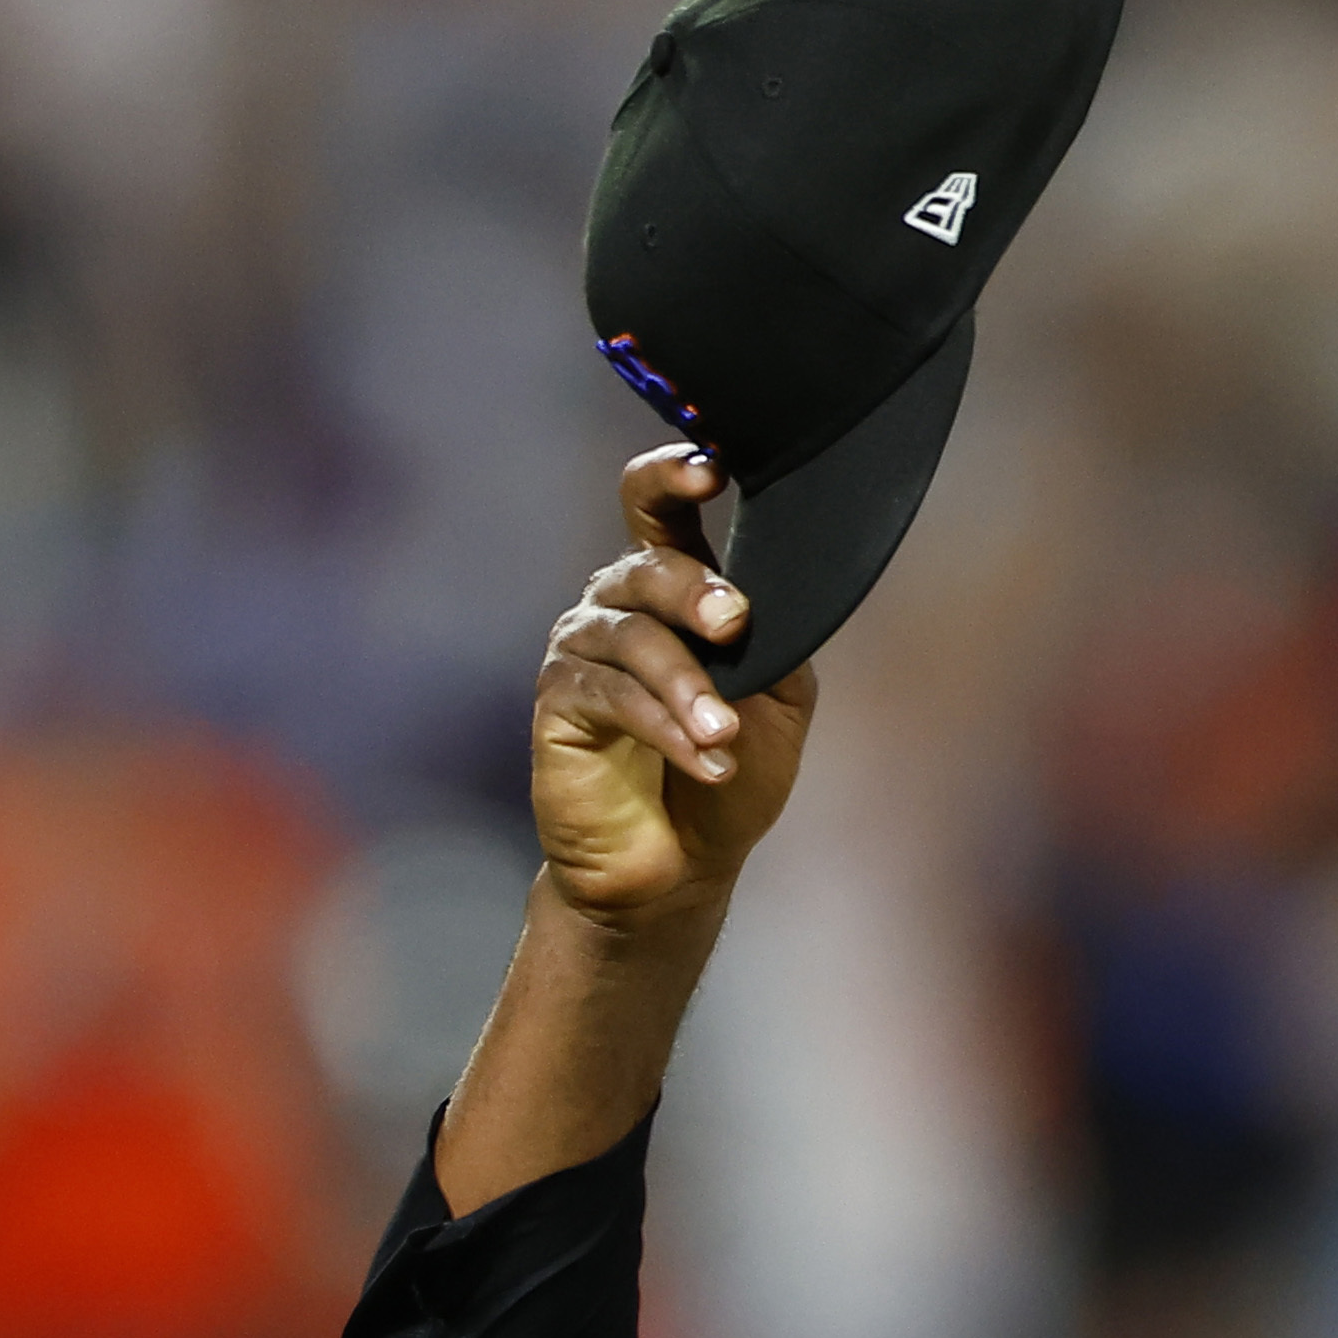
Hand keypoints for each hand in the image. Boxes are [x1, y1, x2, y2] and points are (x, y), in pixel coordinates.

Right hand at [526, 446, 818, 929]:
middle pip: (649, 567)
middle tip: (736, 625)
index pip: (660, 512)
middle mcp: (620, 605)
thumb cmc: (730, 775)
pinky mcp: (559, 703)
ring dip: (688, 687)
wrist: (680, 867)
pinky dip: (663, 727)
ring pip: (634, 639)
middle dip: (696, 592)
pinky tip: (704, 760)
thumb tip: (771, 596)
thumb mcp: (779, 703)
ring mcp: (583, 649)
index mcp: (674, 589)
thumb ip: (778, 641)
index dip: (673, 479)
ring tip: (724, 735)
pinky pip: (610, 695)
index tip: (711, 471)